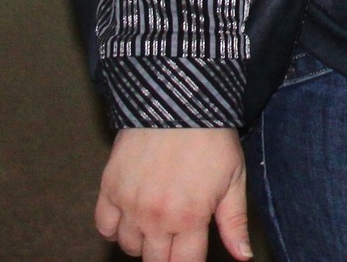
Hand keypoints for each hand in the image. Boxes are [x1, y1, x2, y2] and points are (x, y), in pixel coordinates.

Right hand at [96, 127, 250, 261]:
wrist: (180, 101)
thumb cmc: (212, 139)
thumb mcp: (234, 179)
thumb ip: (235, 222)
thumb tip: (242, 256)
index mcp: (189, 219)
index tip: (191, 255)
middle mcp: (155, 218)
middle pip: (154, 261)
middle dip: (166, 256)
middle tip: (175, 239)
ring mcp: (129, 205)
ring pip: (129, 246)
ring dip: (142, 242)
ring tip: (156, 224)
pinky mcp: (109, 188)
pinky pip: (104, 227)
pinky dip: (114, 228)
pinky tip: (130, 217)